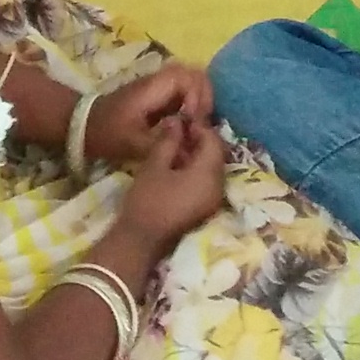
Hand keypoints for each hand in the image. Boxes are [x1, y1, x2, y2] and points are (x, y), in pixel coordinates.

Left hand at [83, 65, 215, 165]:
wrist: (84, 125)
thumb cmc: (109, 132)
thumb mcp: (135, 143)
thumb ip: (165, 142)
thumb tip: (190, 141)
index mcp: (155, 86)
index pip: (190, 78)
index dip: (199, 98)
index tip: (194, 122)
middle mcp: (160, 79)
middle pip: (195, 74)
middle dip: (205, 97)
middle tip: (201, 122)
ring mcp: (159, 85)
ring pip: (191, 82)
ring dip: (199, 100)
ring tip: (196, 124)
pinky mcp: (158, 94)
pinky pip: (183, 92)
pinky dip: (191, 104)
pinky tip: (188, 125)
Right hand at [110, 107, 224, 249]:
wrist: (140, 240)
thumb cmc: (147, 200)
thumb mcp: (155, 164)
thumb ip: (169, 140)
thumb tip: (177, 120)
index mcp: (209, 175)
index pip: (213, 141)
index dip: (200, 127)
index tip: (182, 119)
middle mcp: (218, 187)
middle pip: (216, 155)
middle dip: (200, 140)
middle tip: (179, 130)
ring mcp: (213, 200)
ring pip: (212, 168)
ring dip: (198, 155)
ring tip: (176, 145)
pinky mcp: (205, 208)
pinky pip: (207, 181)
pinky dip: (197, 170)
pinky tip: (178, 165)